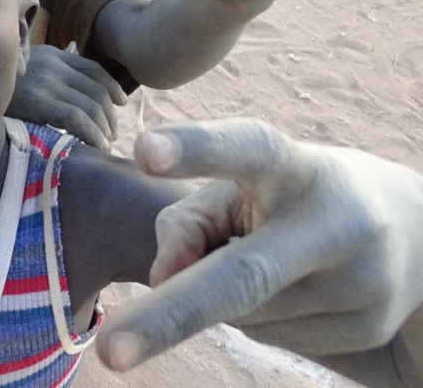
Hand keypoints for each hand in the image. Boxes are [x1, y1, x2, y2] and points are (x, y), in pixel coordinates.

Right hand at [6, 44, 125, 150]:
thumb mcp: (24, 68)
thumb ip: (48, 68)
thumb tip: (72, 61)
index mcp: (52, 55)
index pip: (93, 69)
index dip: (112, 87)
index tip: (120, 103)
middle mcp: (53, 64)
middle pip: (96, 90)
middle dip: (110, 114)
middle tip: (112, 133)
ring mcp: (47, 82)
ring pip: (91, 106)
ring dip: (104, 128)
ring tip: (105, 143)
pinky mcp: (40, 102)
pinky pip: (78, 119)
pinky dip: (93, 135)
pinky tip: (97, 147)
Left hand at [96, 119, 422, 370]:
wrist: (411, 229)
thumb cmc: (284, 196)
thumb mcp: (237, 188)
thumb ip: (187, 221)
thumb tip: (161, 279)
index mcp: (297, 167)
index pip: (248, 148)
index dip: (196, 148)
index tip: (143, 149)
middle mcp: (336, 222)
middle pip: (242, 275)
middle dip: (171, 317)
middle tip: (108, 353)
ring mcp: (361, 280)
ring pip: (243, 313)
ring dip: (224, 297)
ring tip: (265, 256)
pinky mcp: (367, 326)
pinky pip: (270, 335)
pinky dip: (258, 316)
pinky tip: (292, 286)